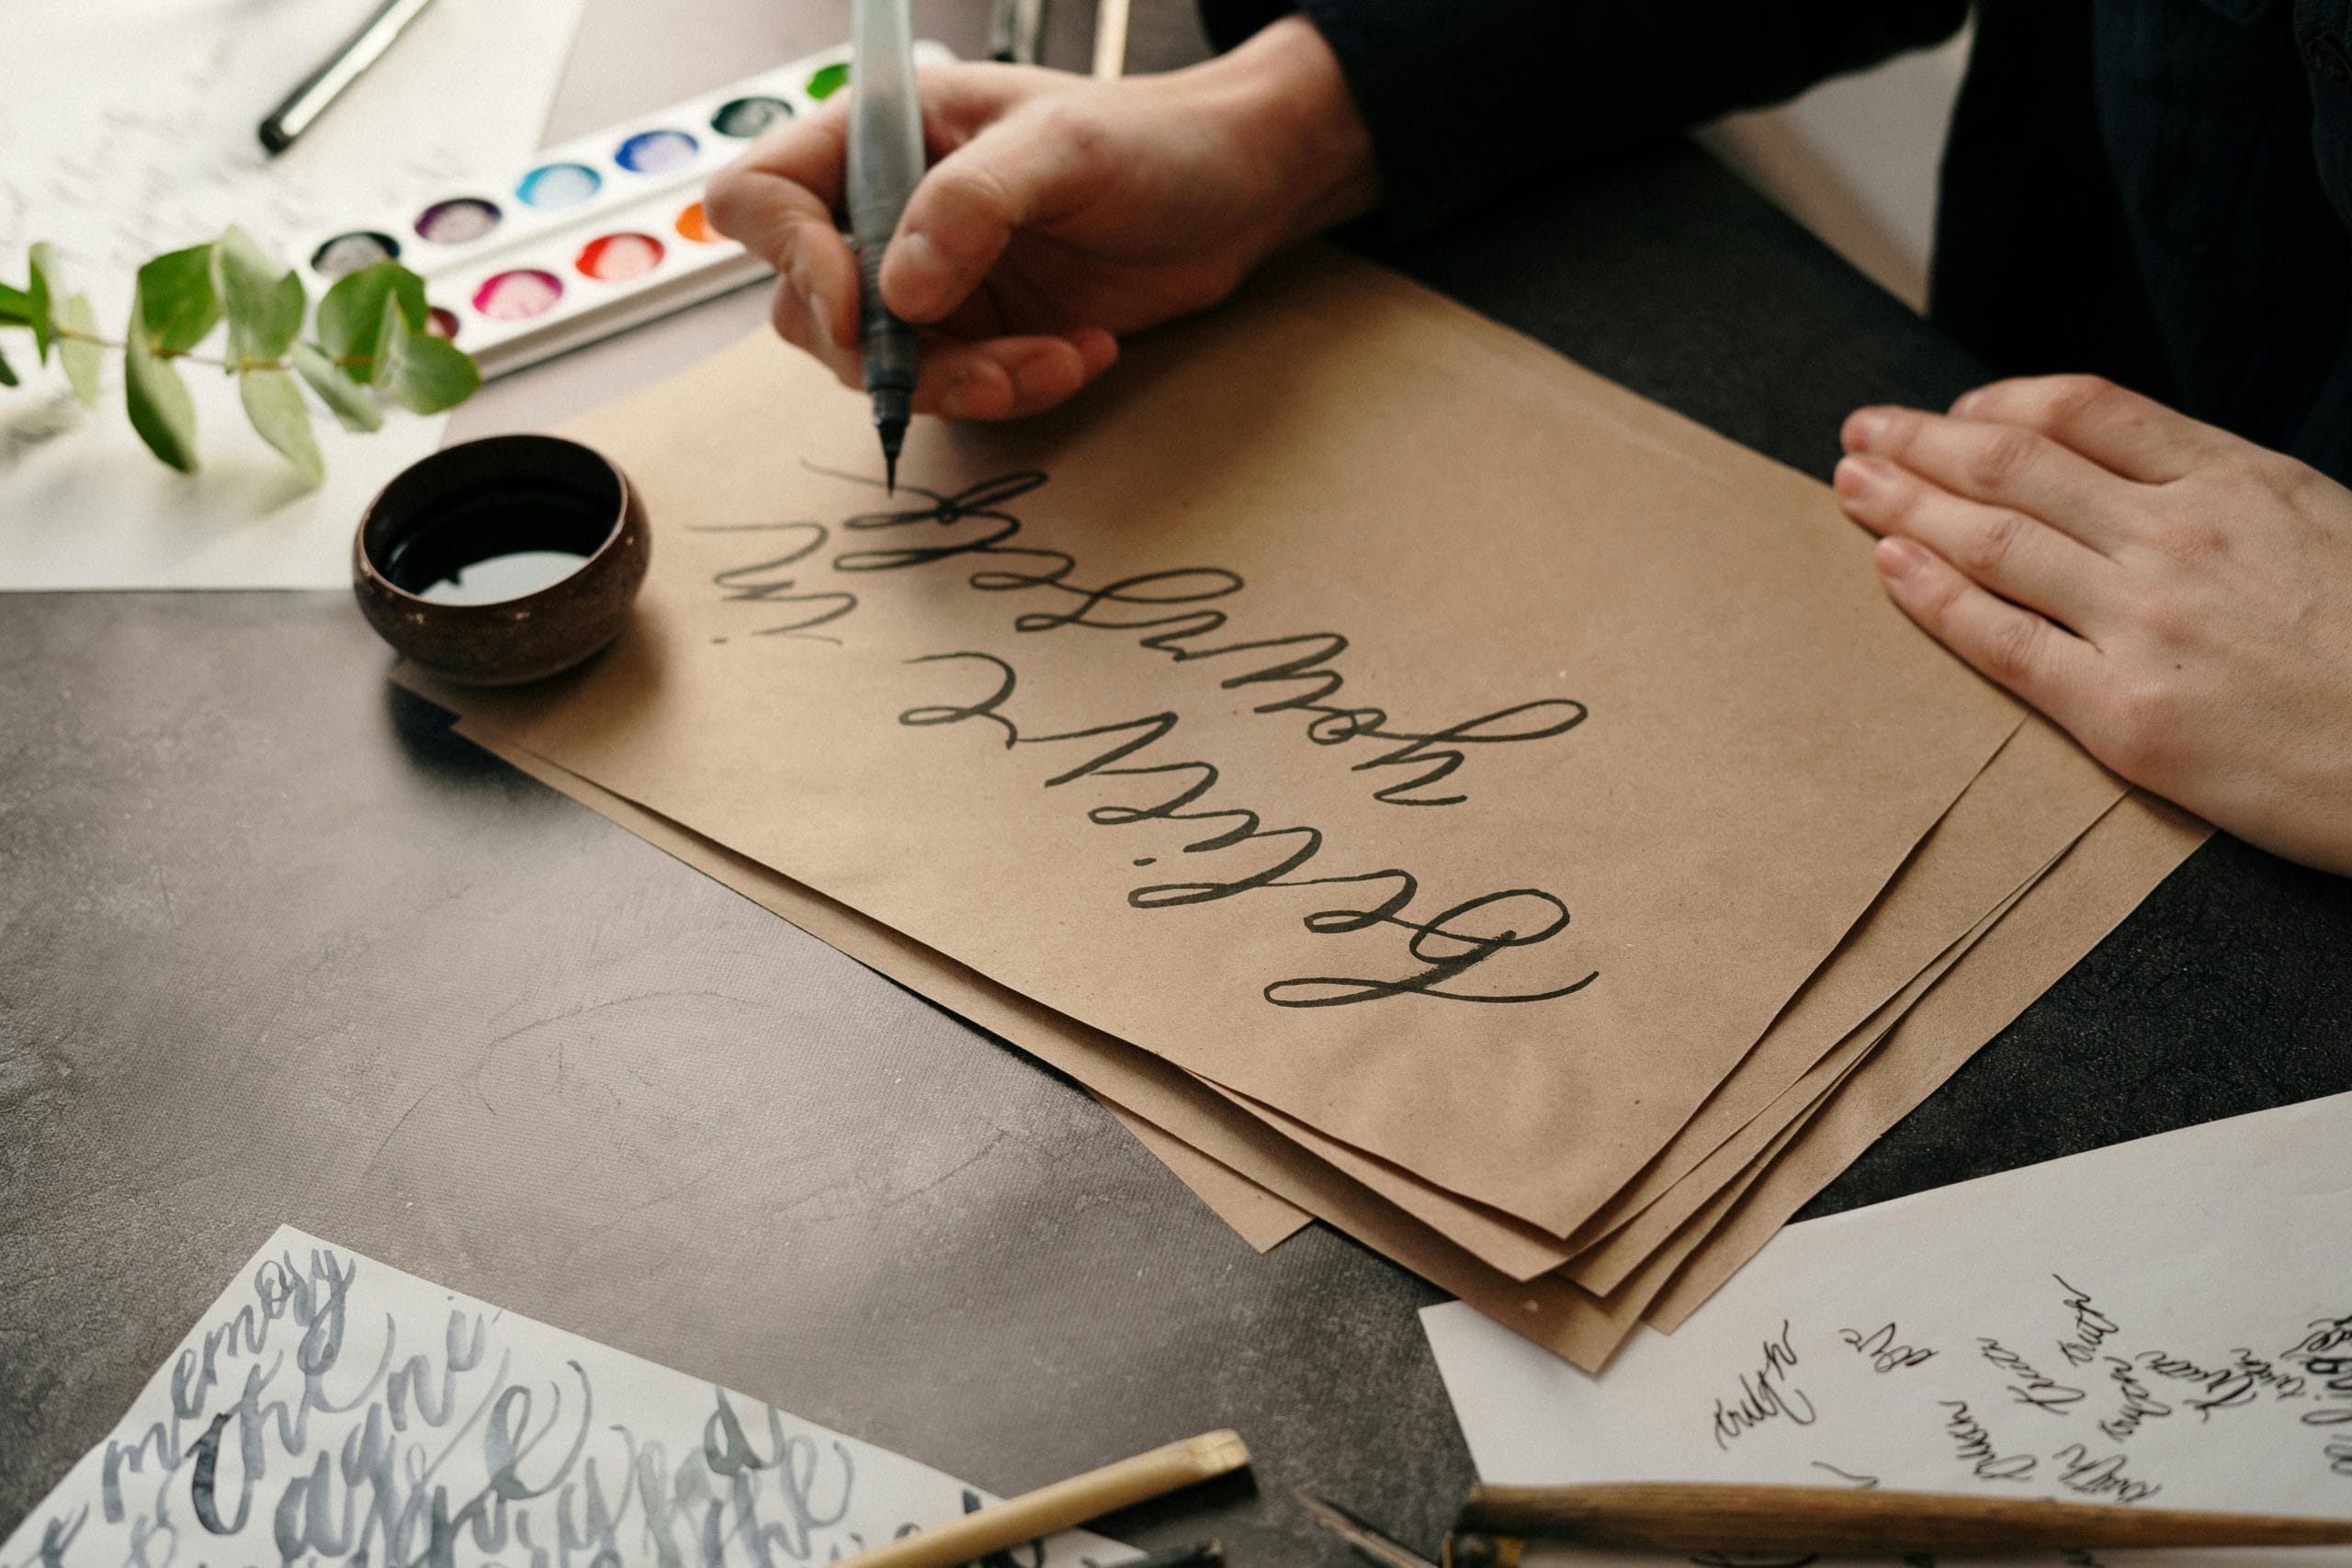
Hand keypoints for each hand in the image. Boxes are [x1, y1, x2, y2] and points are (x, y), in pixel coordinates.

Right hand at [703, 17, 1376, 420]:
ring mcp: (926, 282)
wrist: (1234, 192)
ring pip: (881, 369)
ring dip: (965, 385)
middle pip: (809, 309)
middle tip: (988, 361)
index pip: (761, 199)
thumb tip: (894, 293)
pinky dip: (1012, 391)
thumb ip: (971, 206)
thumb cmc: (1150, 138)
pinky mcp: (974, 335)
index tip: (868, 306)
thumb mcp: (1063, 148)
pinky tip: (1081, 354)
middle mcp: (884, 210)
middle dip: (894, 354)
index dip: (793, 261)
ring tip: (1060, 358)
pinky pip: (954, 392)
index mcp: (878, 134)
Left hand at [1834, 375, 2351, 874]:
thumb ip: (2228, 496)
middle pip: (2015, 464)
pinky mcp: (2124, 716)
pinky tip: (1888, 565)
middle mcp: (2181, 537)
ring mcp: (2146, 624)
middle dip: (1922, 442)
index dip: (1996, 402)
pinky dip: (1932, 597)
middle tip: (1863, 431)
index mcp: (2239, 480)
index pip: (2082, 410)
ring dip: (1903, 504)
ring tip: (1851, 483)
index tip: (1951, 412)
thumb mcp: (2325, 525)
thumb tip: (2134, 477)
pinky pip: (2001, 641)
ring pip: (1990, 540)